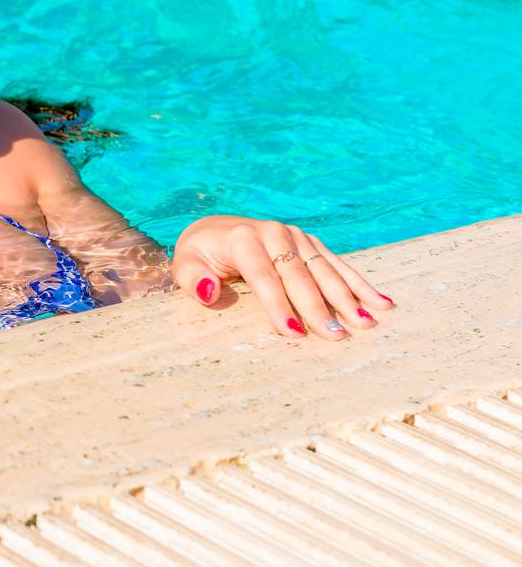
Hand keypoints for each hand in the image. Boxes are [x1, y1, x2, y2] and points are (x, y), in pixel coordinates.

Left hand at [171, 215, 394, 339]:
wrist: (214, 229)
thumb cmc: (200, 255)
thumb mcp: (185, 264)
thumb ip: (192, 279)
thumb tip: (210, 292)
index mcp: (244, 238)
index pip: (264, 277)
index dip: (279, 306)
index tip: (294, 333)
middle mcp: (274, 233)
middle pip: (299, 275)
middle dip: (319, 307)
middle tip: (337, 337)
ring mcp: (296, 236)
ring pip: (324, 269)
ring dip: (347, 297)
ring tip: (367, 323)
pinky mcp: (309, 242)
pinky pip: (336, 264)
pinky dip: (359, 283)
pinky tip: (381, 302)